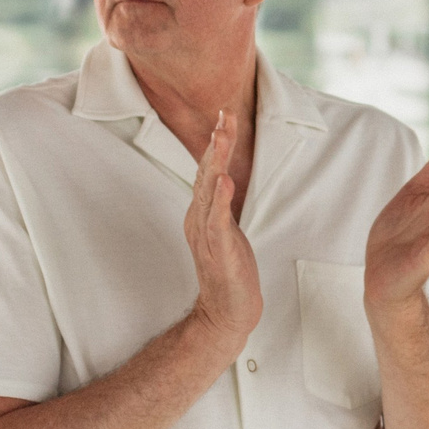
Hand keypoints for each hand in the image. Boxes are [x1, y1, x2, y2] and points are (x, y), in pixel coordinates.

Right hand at [182, 108, 261, 352]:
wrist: (227, 312)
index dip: (216, 144)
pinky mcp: (218, 251)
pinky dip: (221, 200)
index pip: (208, 172)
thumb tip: (224, 180)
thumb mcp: (226, 230)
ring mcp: (207, 235)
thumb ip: (223, 206)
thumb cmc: (229, 272)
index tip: (224, 116)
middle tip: (223, 115)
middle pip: (206, 174)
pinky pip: (218, 222)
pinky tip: (225, 181)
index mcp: (201, 213)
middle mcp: (199, 219)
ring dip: (216, 162)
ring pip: (210, 192)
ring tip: (222, 137)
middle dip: (216, 144)